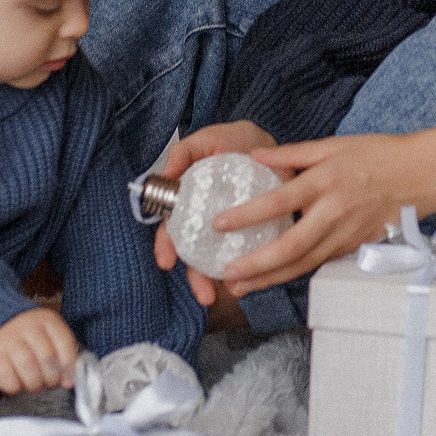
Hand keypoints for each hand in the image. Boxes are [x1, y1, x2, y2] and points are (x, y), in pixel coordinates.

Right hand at [0, 306, 78, 393]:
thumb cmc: (31, 338)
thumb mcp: (50, 337)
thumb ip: (63, 356)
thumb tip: (68, 382)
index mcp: (47, 320)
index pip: (64, 343)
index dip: (68, 366)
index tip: (68, 381)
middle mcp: (28, 327)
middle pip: (46, 357)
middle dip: (51, 378)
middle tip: (49, 384)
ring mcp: (9, 340)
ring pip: (27, 366)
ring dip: (35, 384)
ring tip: (35, 387)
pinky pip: (6, 377)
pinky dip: (15, 387)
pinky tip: (18, 385)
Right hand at [149, 121, 279, 282]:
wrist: (269, 142)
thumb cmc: (233, 141)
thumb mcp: (208, 140)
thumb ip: (185, 152)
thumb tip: (167, 173)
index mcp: (190, 202)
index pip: (172, 228)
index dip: (166, 245)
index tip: (166, 261)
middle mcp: (208, 220)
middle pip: (196, 253)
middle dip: (197, 277)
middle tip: (205, 295)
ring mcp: (233, 228)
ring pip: (222, 259)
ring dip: (224, 279)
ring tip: (233, 292)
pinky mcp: (257, 229)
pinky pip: (253, 251)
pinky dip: (254, 266)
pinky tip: (257, 278)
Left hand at [211, 126, 435, 299]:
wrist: (421, 174)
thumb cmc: (377, 154)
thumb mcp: (334, 144)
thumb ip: (294, 153)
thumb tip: (255, 156)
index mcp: (327, 180)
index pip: (280, 201)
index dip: (248, 214)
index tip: (219, 223)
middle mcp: (335, 211)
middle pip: (291, 246)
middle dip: (257, 264)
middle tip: (227, 273)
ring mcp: (347, 234)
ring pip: (305, 263)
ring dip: (271, 278)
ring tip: (241, 287)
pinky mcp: (355, 246)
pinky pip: (319, 263)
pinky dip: (294, 273)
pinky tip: (273, 279)